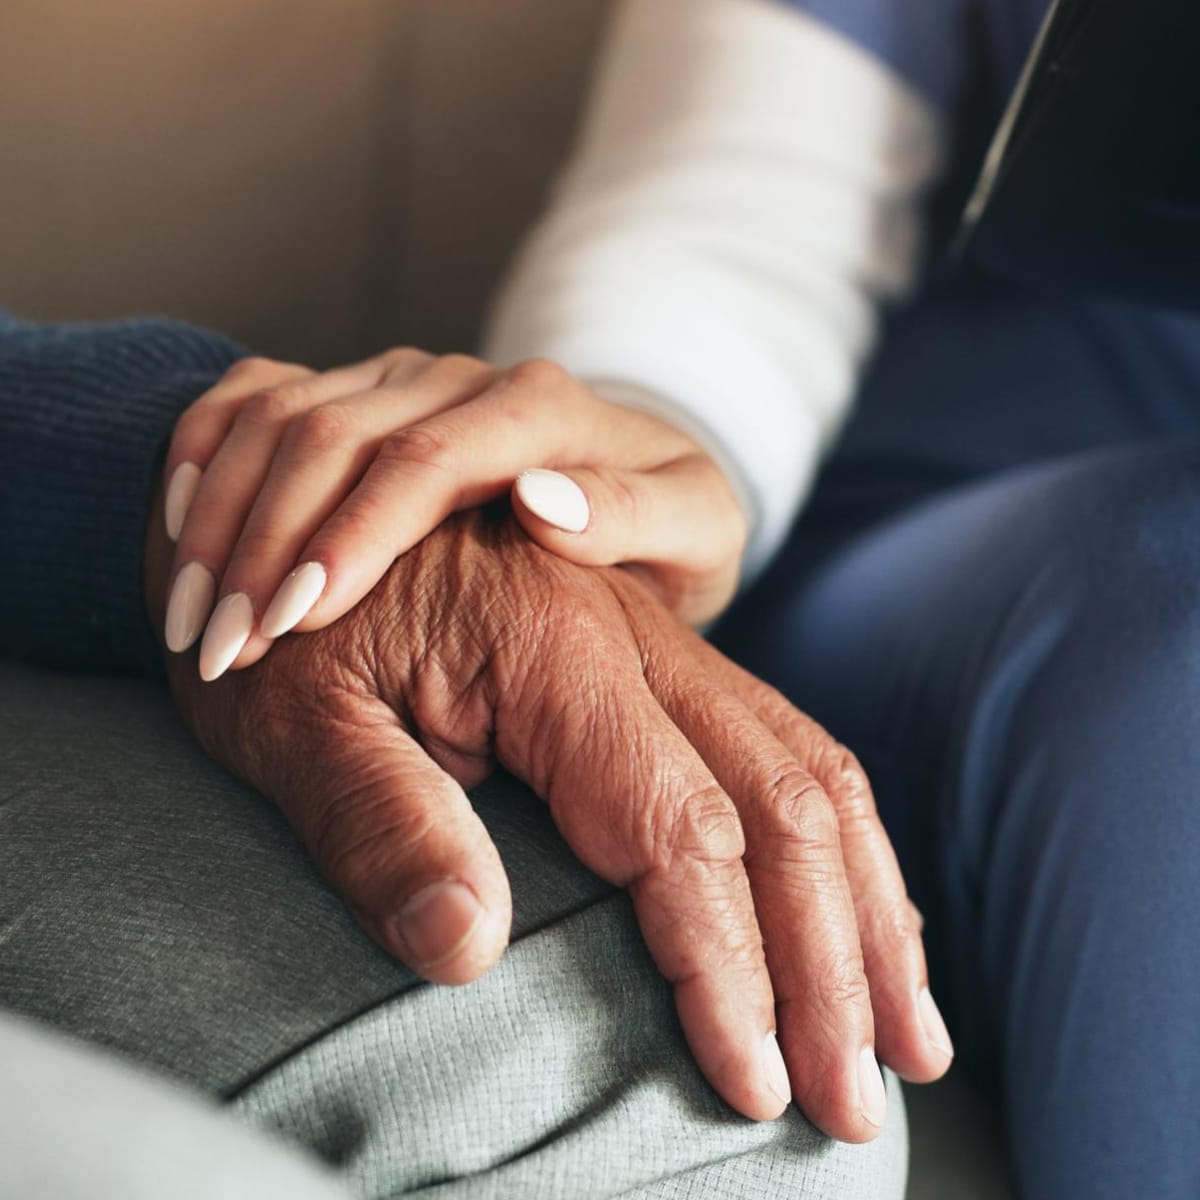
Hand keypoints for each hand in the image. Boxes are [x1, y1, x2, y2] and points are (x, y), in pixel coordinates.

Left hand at [146, 492, 951, 1138]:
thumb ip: (377, 821)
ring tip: (910, 1038)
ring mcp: (662, 644)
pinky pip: (788, 748)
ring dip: (867, 910)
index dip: (727, 965)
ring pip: (811, 771)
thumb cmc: (285, 629)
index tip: (755, 1088)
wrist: (302, 512)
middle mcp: (637, 637)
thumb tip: (468, 949)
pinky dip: (840, 847)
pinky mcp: (662, 666)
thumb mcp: (291, 719)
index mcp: (553, 646)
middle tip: (854, 1107)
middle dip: (831, 964)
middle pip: (783, 804)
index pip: (678, 829)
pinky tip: (861, 919)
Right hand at [160, 352, 746, 680]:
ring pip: (285, 417)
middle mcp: (461, 381)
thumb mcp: (694, 529)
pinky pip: (262, 395)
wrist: (638, 485)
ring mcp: (404, 379)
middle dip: (267, 542)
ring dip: (223, 514)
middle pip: (337, 437)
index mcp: (541, 411)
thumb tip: (538, 504)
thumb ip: (634, 515)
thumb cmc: (668, 535)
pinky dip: (209, 450)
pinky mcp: (363, 392)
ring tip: (185, 614)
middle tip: (218, 646)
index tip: (295, 620)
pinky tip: (174, 519)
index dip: (351, 535)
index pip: (425, 459)